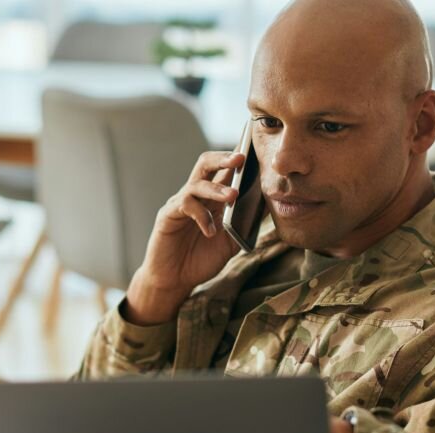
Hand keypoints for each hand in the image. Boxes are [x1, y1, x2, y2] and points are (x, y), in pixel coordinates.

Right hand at [123, 151, 245, 324]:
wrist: (175, 280)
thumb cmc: (202, 259)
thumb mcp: (231, 242)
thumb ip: (245, 224)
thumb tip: (267, 205)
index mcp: (212, 198)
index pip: (224, 169)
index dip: (237, 158)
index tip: (255, 150)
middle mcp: (195, 195)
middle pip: (206, 163)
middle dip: (223, 158)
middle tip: (241, 158)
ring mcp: (180, 203)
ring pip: (196, 182)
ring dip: (216, 188)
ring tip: (233, 195)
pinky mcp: (167, 215)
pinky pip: (185, 205)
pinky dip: (201, 216)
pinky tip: (210, 231)